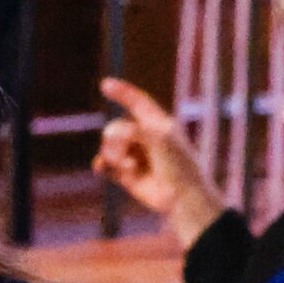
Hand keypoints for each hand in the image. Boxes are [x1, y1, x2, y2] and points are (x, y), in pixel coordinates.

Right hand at [93, 79, 228, 249]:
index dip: (122, 92)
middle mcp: (144, 138)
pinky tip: (100, 168)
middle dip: (116, 138)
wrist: (183, 198)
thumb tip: (109, 136)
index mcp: (157, 124)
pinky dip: (101, 164)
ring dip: (114, 154)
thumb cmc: (178, 165)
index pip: (137, 103)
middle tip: (126, 151)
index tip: (105, 84)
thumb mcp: (159, 138)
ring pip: (109, 146)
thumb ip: (133, 129)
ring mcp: (134, 156)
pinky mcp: (126, 175)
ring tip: (129, 167)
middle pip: (116, 127)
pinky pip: (105, 165)